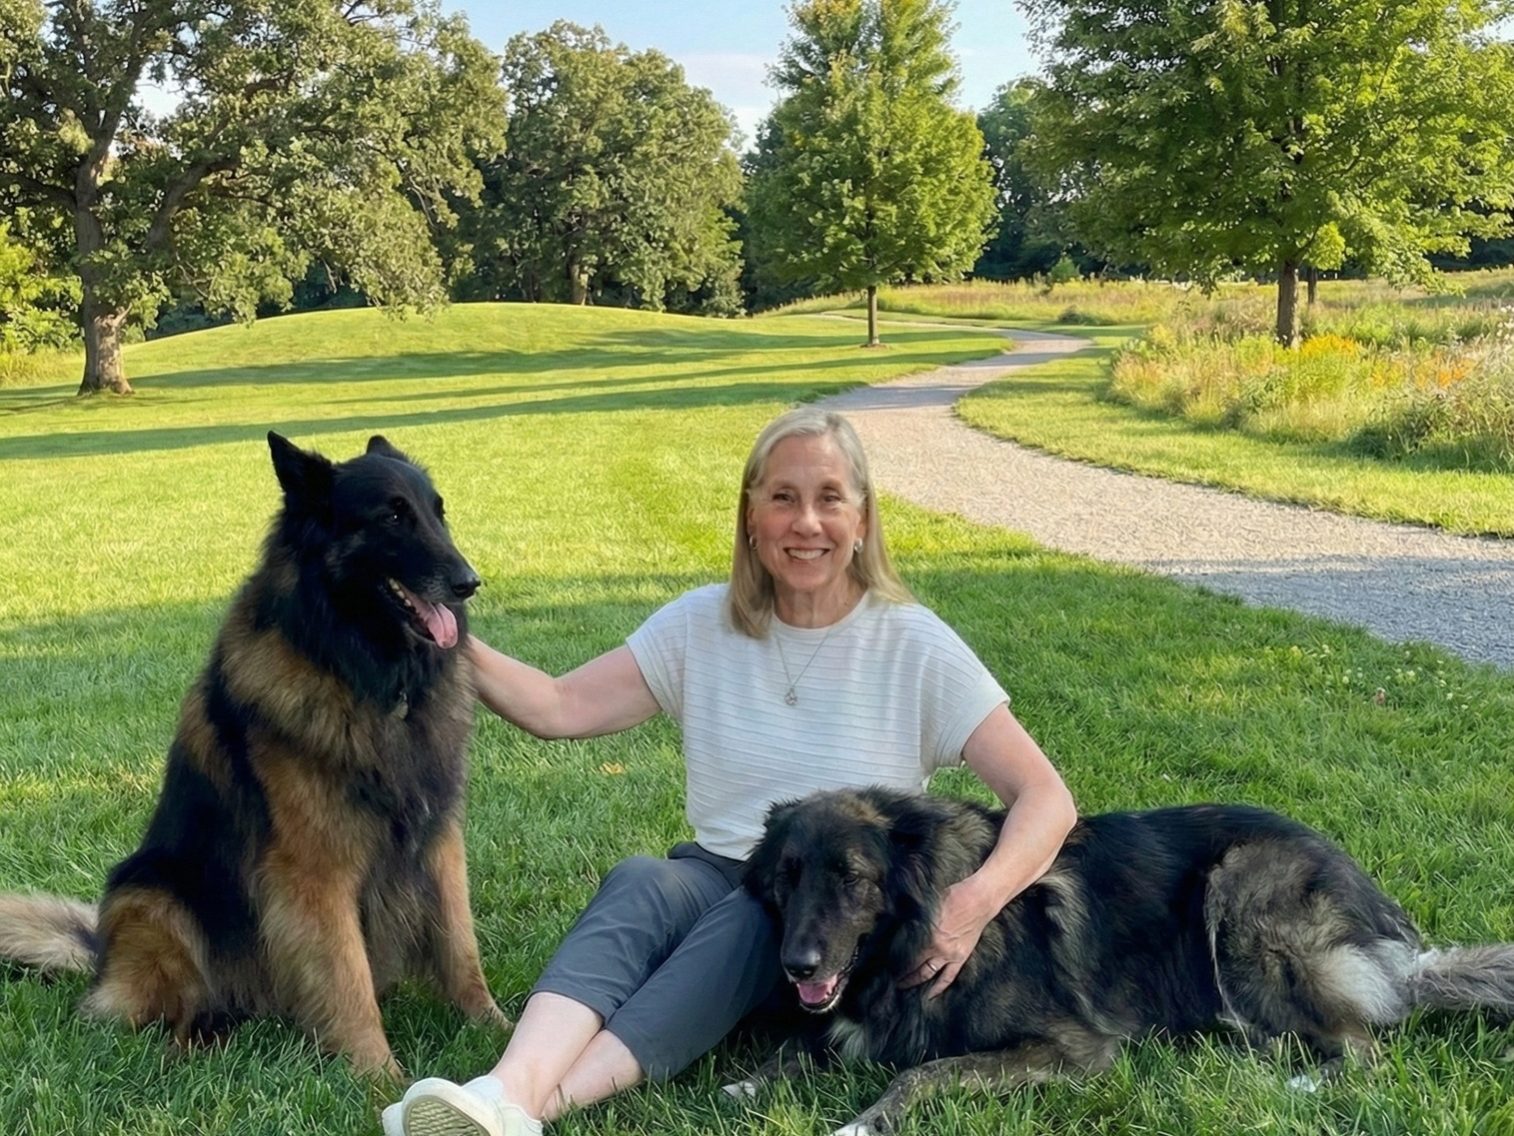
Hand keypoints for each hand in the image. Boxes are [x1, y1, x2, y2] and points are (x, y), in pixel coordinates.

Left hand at [898, 878, 991, 998]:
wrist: (979, 900)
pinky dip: (939, 987)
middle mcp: (938, 948)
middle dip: (902, 974)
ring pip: (929, 974)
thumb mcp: (928, 904)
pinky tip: (930, 995)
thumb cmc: (954, 896)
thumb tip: (898, 924)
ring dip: (915, 982)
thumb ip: (916, 918)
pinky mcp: (960, 958)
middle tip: (890, 980)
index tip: (886, 966)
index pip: (907, 953)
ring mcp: (950, 955)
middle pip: (915, 966)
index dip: (895, 961)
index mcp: (928, 934)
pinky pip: (948, 977)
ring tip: (903, 988)